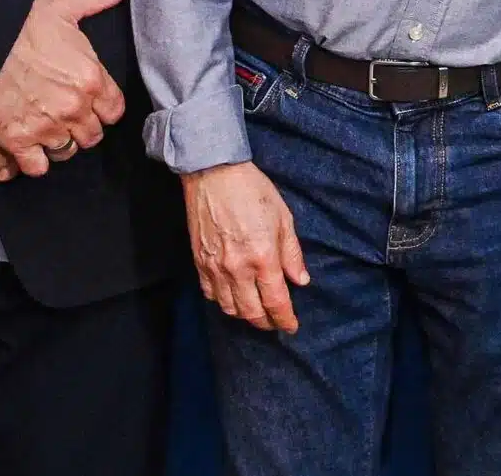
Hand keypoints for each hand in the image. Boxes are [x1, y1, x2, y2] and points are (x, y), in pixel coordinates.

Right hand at [0, 0, 129, 175]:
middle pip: (93, 135)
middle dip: (83, 127)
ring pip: (66, 151)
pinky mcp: (18, 141)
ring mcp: (46, 127)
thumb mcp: (62, 7)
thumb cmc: (19, 25)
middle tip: (67, 117)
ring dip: (59, 143)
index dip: (104, 108)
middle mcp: (74, 108)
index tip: (92, 103)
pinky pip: (37, 167)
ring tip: (48, 130)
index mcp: (91, 79)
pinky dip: (34, 161)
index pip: (115, 111)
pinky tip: (28, 147)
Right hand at [185, 161, 309, 332]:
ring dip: (244, 315)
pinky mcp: (199, 262)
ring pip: (229, 308)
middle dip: (265, 322)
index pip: (275, 301)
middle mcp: (237, 268)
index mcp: (262, 257)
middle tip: (275, 322)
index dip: (285, 319)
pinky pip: (210, 294)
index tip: (291, 326)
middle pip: (251, 312)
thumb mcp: (283, 218)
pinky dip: (222, 301)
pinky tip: (232, 297)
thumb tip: (301, 280)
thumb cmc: (253, 191)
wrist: (213, 174)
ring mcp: (215, 267)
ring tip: (255, 311)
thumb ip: (292, 253)